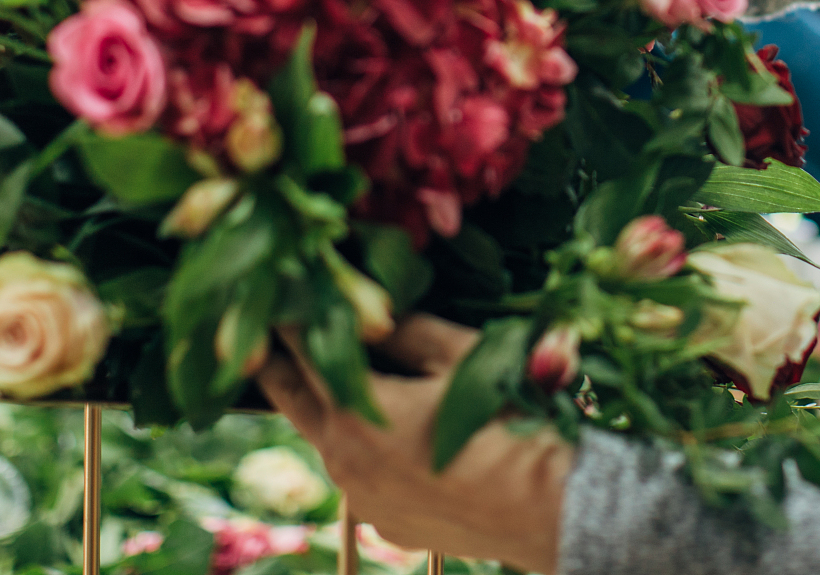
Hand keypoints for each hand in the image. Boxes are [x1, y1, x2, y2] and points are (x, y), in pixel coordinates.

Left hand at [257, 316, 572, 573]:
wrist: (549, 507)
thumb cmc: (507, 422)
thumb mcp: (460, 356)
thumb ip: (407, 330)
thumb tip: (375, 313)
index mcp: (355, 413)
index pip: (303, 352)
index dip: (292, 318)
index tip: (284, 295)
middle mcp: (344, 462)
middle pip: (294, 401)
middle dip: (281, 366)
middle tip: (269, 338)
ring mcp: (362, 500)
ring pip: (329, 443)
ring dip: (328, 409)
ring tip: (340, 379)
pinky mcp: (386, 524)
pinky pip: (363, 479)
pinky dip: (366, 452)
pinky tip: (396, 437)